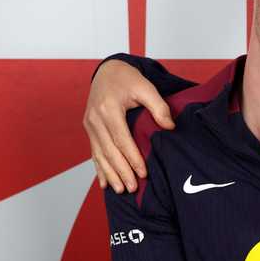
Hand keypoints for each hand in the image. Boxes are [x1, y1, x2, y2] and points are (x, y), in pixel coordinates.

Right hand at [83, 59, 173, 192]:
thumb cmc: (128, 79)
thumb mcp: (146, 87)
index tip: (143, 173)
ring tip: (120, 190)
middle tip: (133, 188)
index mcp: (108, 109)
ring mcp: (90, 125)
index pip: (121, 139)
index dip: (132, 157)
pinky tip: (104, 183)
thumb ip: (159, 106)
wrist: (108, 71)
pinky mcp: (89, 129)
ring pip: (100, 154)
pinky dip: (99, 168)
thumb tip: (170, 127)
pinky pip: (94, 152)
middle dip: (121, 171)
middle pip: (109, 150)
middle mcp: (95, 119)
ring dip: (110, 174)